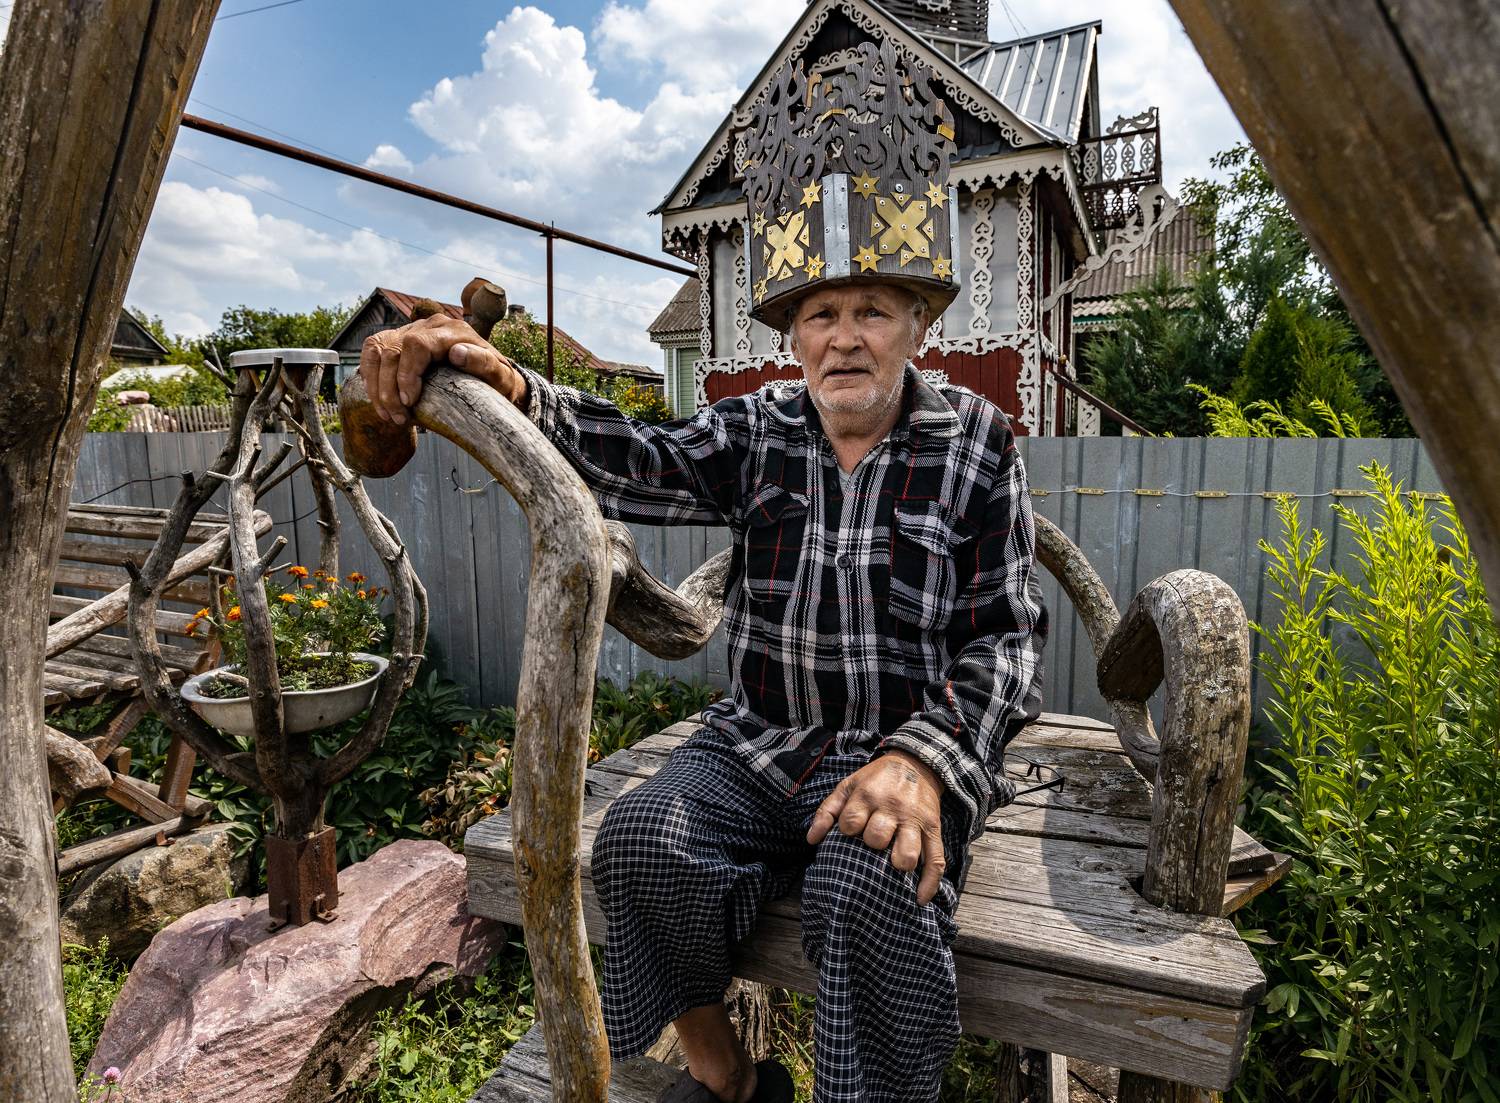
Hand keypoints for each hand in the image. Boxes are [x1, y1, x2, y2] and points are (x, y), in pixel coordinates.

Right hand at [358, 315, 526, 424]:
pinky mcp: (398, 340)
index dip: (407, 374)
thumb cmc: (497, 380)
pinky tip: (379, 401)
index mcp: (453, 330)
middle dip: (389, 387)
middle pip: (393, 349)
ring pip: (378, 350)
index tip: (409, 402)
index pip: (416, 345)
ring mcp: (411, 330)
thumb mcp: (500, 376)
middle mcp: (429, 326)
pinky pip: (373, 353)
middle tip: (398, 418)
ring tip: (387, 415)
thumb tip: (457, 353)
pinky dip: (370, 377)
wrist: (491, 377)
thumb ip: (483, 363)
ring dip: (376, 385)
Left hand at [807, 749, 947, 904]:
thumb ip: (827, 810)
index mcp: (868, 796)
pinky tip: (919, 898)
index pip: (851, 823)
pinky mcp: (933, 829)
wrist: (915, 763)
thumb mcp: (848, 785)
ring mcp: (914, 820)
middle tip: (873, 845)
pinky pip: (935, 860)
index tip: (852, 833)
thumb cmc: (876, 779)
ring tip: (892, 867)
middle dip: (871, 847)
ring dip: (898, 865)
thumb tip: (811, 840)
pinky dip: (929, 883)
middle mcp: (892, 808)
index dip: (847, 833)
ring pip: (907, 854)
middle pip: (877, 840)